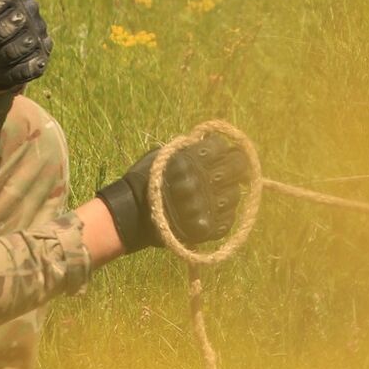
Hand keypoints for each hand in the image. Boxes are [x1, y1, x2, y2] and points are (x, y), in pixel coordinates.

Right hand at [95, 132, 250, 252]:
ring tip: (214, 195)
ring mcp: (206, 205)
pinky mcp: (207, 228)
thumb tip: (209, 141)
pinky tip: (211, 211)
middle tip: (228, 172)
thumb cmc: (146, 180)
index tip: (220, 155)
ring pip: (235, 195)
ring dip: (227, 193)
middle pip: (237, 167)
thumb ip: (188, 148)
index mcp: (192, 159)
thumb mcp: (164, 154)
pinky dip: (223, 215)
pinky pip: (228, 219)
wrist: (131, 215)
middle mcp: (202, 180)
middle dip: (235, 168)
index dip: (222, 149)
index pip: (222, 146)